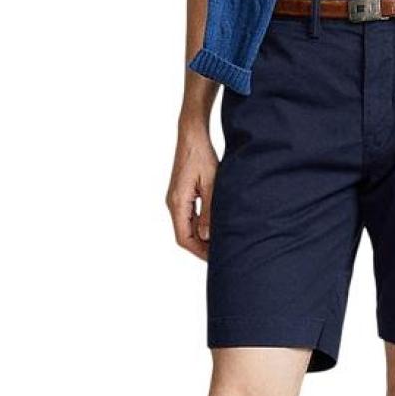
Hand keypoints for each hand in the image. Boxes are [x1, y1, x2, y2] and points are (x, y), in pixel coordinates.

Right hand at [167, 120, 218, 260]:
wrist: (192, 136)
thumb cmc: (202, 156)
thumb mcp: (212, 184)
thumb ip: (209, 211)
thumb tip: (206, 236)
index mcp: (178, 202)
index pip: (183, 238)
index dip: (198, 251)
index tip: (214, 258)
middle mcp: (173, 203)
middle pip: (184, 235)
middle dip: (201, 247)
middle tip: (221, 254)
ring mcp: (176, 199)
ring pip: (186, 226)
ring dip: (201, 236)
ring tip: (220, 242)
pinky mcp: (181, 194)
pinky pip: (188, 216)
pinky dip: (199, 225)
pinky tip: (214, 226)